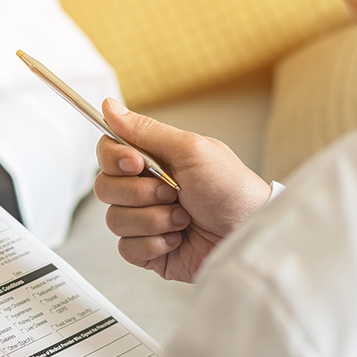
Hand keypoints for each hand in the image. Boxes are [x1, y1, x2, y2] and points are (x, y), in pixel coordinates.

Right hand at [94, 98, 270, 281]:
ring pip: (114, 220)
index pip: (108, 152)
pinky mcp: (149, 250)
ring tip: (183, 218)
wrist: (251, 235)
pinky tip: (178, 238)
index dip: (114, 158)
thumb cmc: (233, 190)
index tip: (136, 163)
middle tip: (173, 192)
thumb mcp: (191, 150)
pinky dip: (154, 244)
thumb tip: (109, 106)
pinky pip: (126, 248)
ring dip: (153, 220)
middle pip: (105, 187)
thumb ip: (145, 130)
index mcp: (154, 161)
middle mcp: (145, 189)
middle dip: (140, 193)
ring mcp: (145, 220)